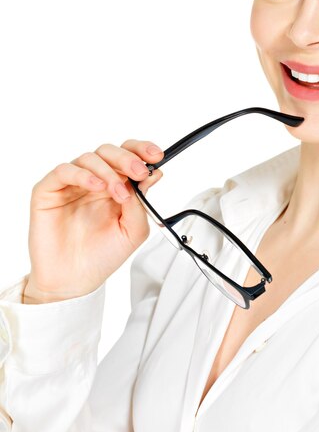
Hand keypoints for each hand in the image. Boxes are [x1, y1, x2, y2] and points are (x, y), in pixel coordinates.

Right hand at [24, 140, 163, 302]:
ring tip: (118, 192)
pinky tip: (96, 187)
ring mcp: (71, 185)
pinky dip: (83, 175)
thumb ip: (142, 202)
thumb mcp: (133, 230)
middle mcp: (93, 181)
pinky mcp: (49, 191)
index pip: (128, 156)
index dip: (142, 150)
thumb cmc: (101, 256)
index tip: (157, 156)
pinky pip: (64, 171)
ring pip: (89, 158)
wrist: (74, 281)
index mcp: (115, 186)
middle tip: (139, 172)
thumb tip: (154, 174)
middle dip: (127, 158)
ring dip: (108, 171)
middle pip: (109, 151)